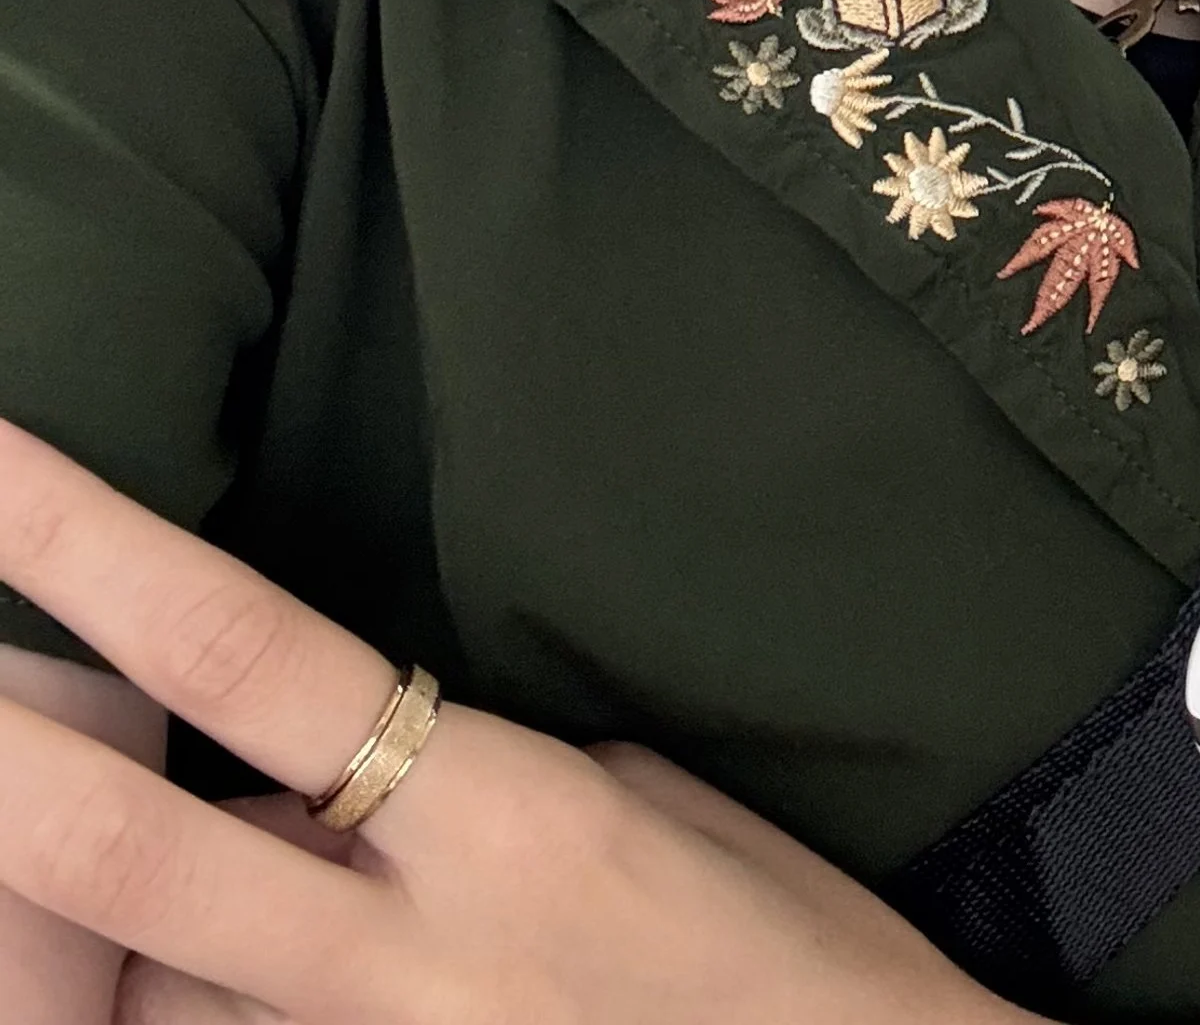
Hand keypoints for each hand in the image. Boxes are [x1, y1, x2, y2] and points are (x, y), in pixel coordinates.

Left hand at [0, 418, 1009, 1024]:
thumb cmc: (779, 944)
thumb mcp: (631, 799)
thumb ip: (447, 778)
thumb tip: (298, 763)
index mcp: (498, 812)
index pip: (245, 654)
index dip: (90, 551)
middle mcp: (401, 958)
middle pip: (120, 849)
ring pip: (137, 1004)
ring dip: (120, 949)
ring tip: (205, 876)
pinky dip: (189, 1023)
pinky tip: (242, 978)